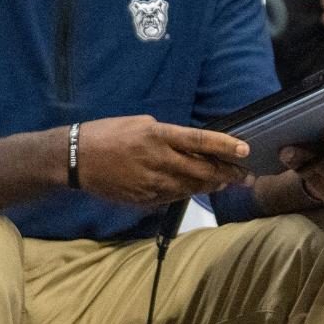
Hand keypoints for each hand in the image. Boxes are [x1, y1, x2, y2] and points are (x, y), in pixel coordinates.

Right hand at [76, 116, 251, 204]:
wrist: (77, 160)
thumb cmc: (108, 134)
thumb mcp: (140, 123)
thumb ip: (167, 134)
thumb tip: (190, 145)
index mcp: (158, 136)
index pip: (201, 141)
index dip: (226, 146)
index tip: (246, 150)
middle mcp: (159, 160)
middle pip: (203, 170)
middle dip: (228, 173)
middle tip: (245, 176)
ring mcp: (153, 183)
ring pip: (192, 187)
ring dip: (212, 185)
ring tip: (226, 183)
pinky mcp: (145, 199)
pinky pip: (174, 197)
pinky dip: (189, 192)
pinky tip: (198, 189)